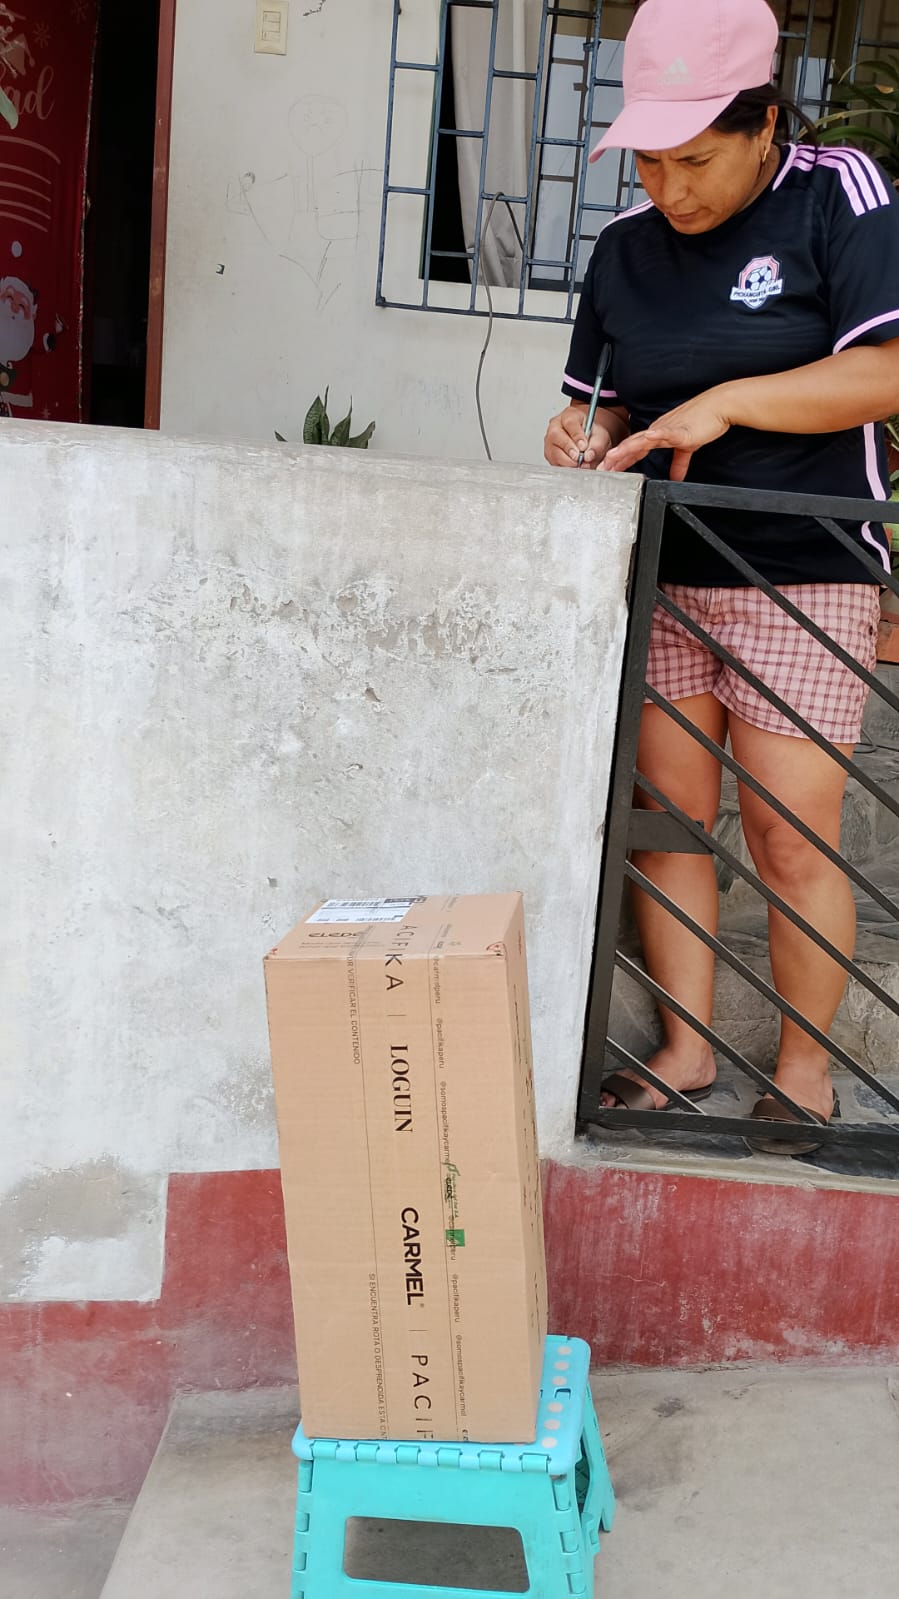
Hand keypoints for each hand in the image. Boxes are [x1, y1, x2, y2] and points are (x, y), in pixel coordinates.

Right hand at [544, 405, 613, 469]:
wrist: (588, 440)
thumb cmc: (591, 434)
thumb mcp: (600, 436)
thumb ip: (597, 444)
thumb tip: (588, 455)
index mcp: (569, 416)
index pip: (570, 423)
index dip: (577, 435)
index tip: (584, 446)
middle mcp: (556, 426)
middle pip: (556, 436)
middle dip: (569, 449)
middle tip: (579, 458)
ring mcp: (550, 441)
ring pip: (553, 451)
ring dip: (567, 461)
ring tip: (579, 463)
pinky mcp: (550, 454)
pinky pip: (554, 462)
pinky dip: (565, 467)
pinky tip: (574, 466)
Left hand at [601, 389, 731, 481]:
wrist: (720, 407)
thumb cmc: (704, 422)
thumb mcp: (688, 446)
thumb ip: (680, 462)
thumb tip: (676, 477)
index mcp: (658, 434)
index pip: (635, 449)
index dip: (621, 459)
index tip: (608, 470)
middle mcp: (658, 430)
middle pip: (632, 445)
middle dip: (616, 458)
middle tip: (601, 469)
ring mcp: (667, 429)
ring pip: (641, 440)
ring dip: (626, 449)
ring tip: (612, 458)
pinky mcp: (680, 430)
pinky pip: (665, 434)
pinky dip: (654, 437)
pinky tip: (645, 439)